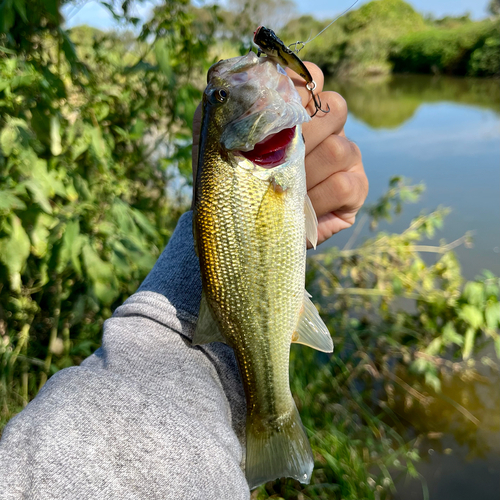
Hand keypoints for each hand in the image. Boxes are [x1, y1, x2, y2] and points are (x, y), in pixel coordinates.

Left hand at [191, 62, 367, 245]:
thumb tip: (226, 77)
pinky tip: (300, 208)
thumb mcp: (216, 142)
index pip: (312, 78)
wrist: (242, 227)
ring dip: (304, 174)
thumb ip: (221, 108)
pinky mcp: (357, 188)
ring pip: (339, 148)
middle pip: (334, 108)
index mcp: (301, 110)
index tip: (270, 114)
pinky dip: (316, 199)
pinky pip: (344, 184)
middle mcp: (329, 128)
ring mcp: (347, 156)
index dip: (295, 90)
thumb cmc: (231, 180)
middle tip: (272, 160)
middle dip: (300, 136)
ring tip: (280, 190)